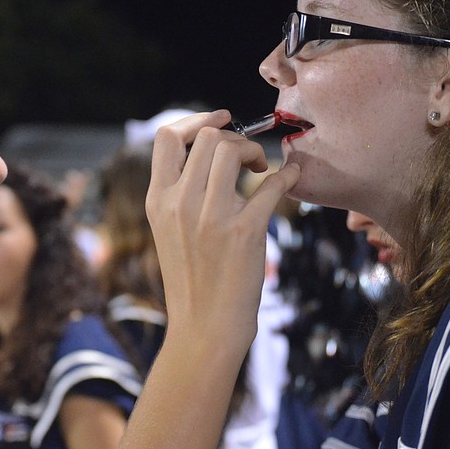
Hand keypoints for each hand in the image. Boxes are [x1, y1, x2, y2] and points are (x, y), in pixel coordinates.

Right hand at [146, 110, 299, 346]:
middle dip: (235, 138)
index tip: (222, 119)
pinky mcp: (244, 232)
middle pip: (207, 137)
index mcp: (157, 201)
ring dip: (255, 151)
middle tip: (248, 160)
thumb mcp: (168, 232)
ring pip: (232, 149)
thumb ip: (178, 195)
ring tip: (261, 170)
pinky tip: (292, 175)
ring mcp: (210, 217)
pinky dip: (288, 174)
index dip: (196, 119)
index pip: (167, 137)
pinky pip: (272, 184)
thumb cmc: (191, 281)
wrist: (204, 329)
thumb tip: (205, 156)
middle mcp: (178, 204)